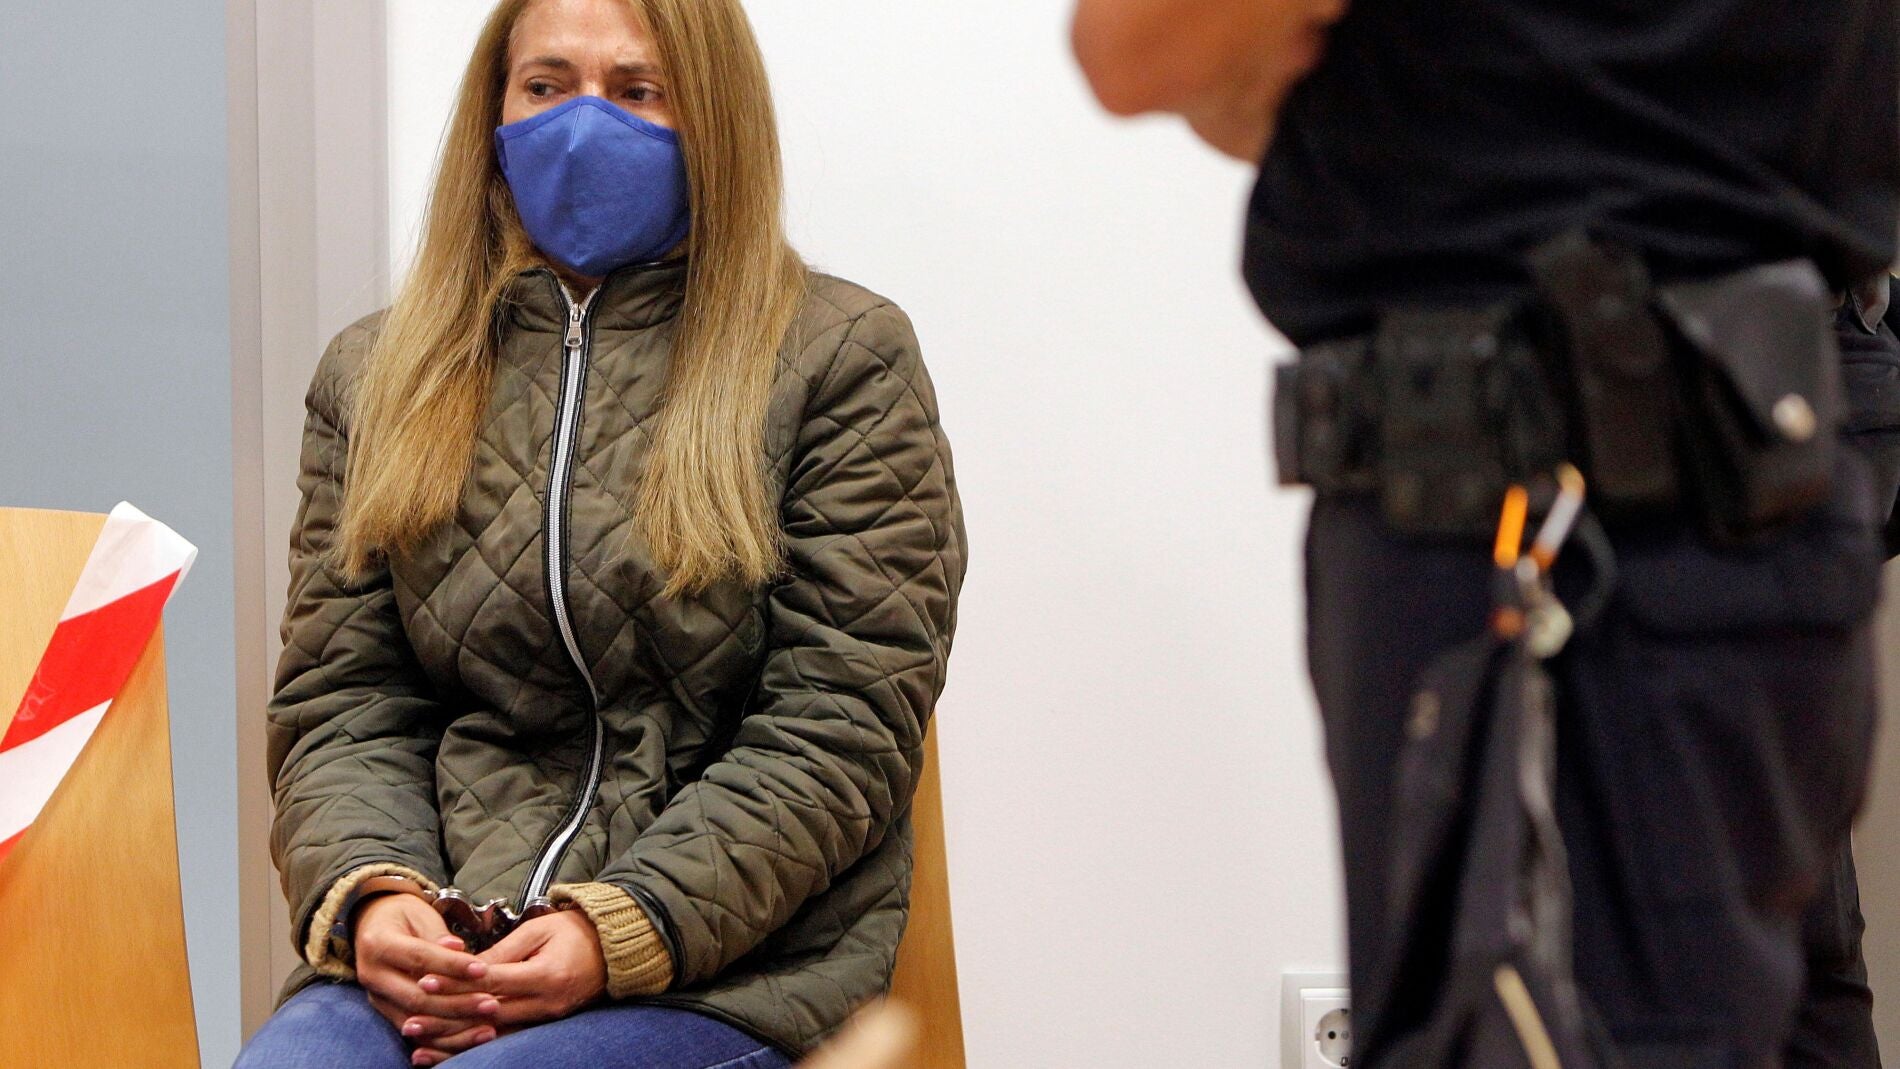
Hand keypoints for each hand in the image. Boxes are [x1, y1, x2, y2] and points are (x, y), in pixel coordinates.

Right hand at [351, 893, 500, 1064]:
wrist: (375, 926)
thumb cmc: (404, 916)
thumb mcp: (421, 915)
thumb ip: (438, 935)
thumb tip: (458, 949)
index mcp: (378, 944)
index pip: (419, 958)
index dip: (452, 966)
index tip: (482, 970)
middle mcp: (372, 975)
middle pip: (416, 998)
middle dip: (456, 1003)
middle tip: (490, 1003)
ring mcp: (377, 998)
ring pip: (416, 1021)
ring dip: (454, 1025)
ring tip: (486, 1022)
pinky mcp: (386, 1012)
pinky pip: (415, 1031)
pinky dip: (443, 1036)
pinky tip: (470, 1034)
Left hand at [425, 909, 607, 1028]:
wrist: (610, 949)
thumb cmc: (573, 931)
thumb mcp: (537, 931)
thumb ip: (502, 952)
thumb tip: (465, 968)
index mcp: (546, 975)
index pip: (491, 982)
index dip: (456, 982)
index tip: (425, 981)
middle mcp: (546, 1003)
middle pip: (487, 1015)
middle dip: (446, 1019)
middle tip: (410, 1022)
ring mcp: (546, 1018)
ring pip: (492, 1034)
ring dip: (454, 1040)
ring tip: (419, 1045)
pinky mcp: (543, 1024)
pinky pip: (504, 1038)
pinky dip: (475, 1044)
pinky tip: (449, 1051)